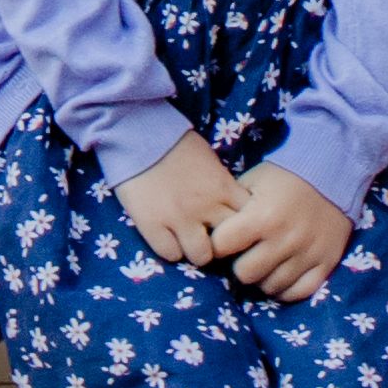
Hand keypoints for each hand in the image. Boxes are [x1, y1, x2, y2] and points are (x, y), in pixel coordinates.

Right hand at [116, 127, 244, 267]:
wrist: (137, 131)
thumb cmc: (175, 142)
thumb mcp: (210, 160)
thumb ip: (222, 186)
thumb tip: (230, 206)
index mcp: (222, 188)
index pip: (249, 220)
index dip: (242, 226)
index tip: (233, 226)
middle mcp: (205, 207)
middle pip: (228, 244)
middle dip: (222, 243)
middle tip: (211, 238)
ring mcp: (178, 218)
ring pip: (201, 257)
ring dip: (196, 250)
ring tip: (187, 240)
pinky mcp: (152, 225)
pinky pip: (170, 254)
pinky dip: (170, 249)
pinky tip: (167, 238)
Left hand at [202, 154, 353, 297]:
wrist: (330, 174)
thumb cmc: (284, 176)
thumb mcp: (252, 181)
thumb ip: (232, 206)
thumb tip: (211, 229)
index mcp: (261, 217)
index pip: (222, 246)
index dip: (217, 244)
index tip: (222, 242)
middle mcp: (284, 240)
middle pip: (245, 274)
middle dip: (239, 266)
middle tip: (244, 256)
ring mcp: (306, 254)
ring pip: (271, 287)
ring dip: (263, 278)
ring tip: (263, 264)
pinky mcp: (325, 264)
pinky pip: (298, 292)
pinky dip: (286, 289)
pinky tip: (280, 276)